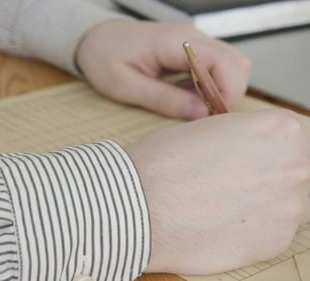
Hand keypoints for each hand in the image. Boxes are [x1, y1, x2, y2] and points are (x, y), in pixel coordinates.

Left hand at [76, 20, 251, 119]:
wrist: (95, 39)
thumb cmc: (104, 58)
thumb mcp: (126, 87)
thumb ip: (164, 100)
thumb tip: (200, 114)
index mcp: (172, 42)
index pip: (222, 60)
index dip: (227, 91)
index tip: (215, 116)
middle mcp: (189, 36)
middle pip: (235, 62)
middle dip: (228, 93)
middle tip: (206, 117)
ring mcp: (192, 40)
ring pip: (230, 64)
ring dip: (221, 89)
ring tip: (194, 106)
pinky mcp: (191, 48)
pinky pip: (215, 66)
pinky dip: (210, 85)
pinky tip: (187, 96)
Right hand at [127, 109, 309, 273]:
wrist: (137, 205)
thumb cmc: (162, 163)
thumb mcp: (211, 130)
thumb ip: (248, 138)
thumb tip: (259, 150)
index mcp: (280, 130)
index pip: (302, 136)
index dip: (279, 145)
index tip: (266, 154)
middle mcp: (295, 168)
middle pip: (301, 169)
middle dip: (275, 173)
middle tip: (240, 179)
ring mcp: (289, 209)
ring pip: (290, 203)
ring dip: (266, 201)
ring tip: (224, 203)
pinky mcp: (274, 243)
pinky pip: (275, 230)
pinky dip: (254, 227)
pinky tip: (221, 221)